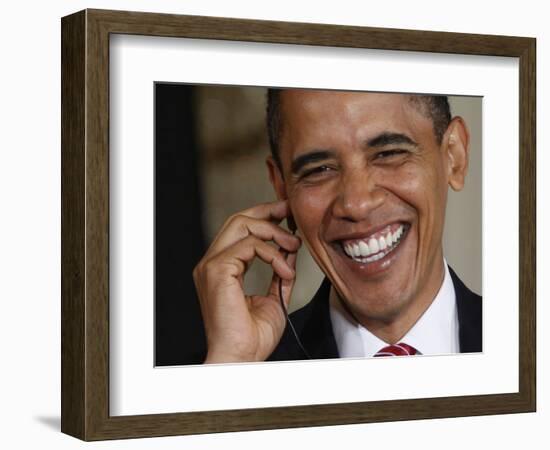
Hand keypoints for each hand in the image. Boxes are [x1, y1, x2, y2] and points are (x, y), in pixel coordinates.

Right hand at [192, 200, 300, 362]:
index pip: (240, 229)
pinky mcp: (217, 270)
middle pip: (238, 219)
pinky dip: (273, 254)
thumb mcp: (274, 297)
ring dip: (274, 231)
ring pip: (242, 225)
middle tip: (291, 212)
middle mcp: (212, 263)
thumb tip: (290, 252)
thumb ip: (279, 272)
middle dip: (268, 211)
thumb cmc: (252, 337)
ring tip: (295, 246)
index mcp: (221, 269)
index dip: (264, 216)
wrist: (241, 358)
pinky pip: (250, 245)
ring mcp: (212, 265)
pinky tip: (285, 270)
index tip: (287, 214)